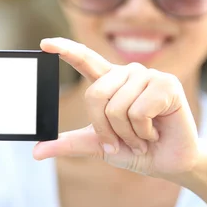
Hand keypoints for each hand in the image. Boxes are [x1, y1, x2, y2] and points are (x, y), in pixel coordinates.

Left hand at [34, 37, 199, 177]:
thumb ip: (69, 144)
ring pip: (117, 107)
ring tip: (143, 136)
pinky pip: (139, 112)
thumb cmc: (135, 149)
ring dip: (128, 134)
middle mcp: (127, 72)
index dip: (65, 50)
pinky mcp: (167, 84)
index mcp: (109, 81)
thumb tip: (37, 151)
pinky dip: (144, 132)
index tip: (44, 44)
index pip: (84, 59)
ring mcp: (148, 75)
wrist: (169, 163)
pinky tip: (156, 131)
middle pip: (95, 95)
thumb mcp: (97, 145)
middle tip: (122, 141)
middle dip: (105, 129)